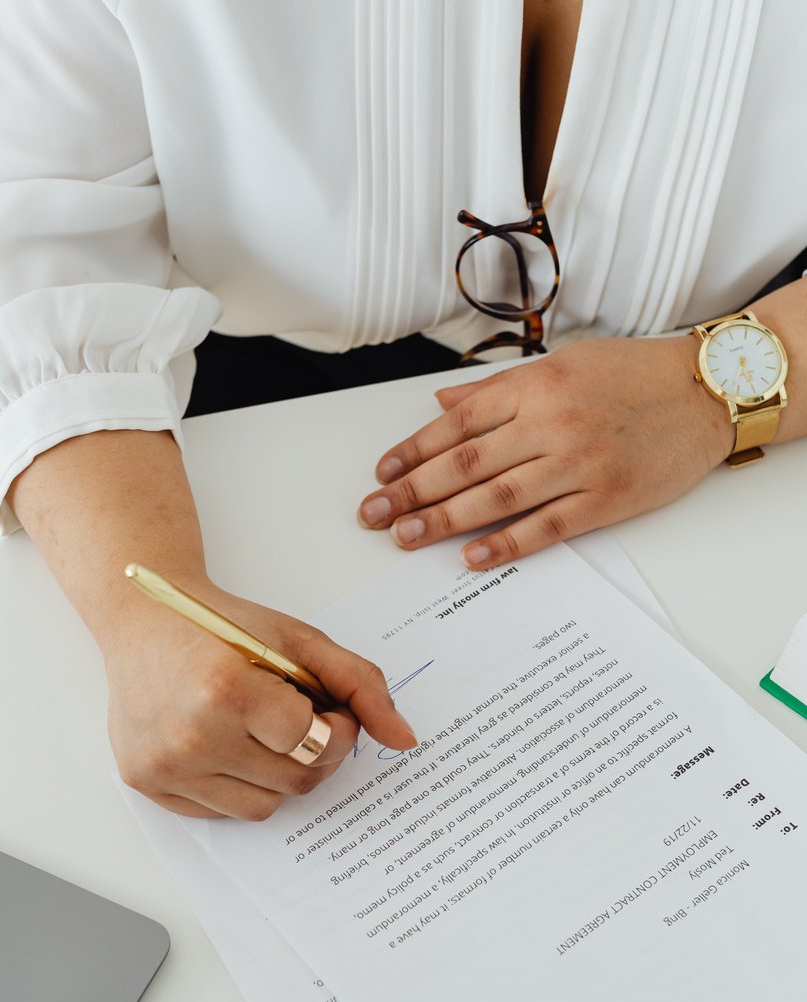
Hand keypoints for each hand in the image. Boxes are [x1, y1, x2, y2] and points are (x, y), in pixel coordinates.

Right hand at [104, 579, 415, 819]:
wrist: (142, 619)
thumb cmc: (222, 625)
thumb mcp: (298, 640)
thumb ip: (360, 686)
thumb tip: (405, 740)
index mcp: (226, 689)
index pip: (314, 742)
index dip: (336, 728)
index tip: (327, 708)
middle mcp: (189, 735)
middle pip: (296, 780)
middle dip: (316, 753)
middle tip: (301, 720)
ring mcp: (164, 766)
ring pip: (263, 807)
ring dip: (279, 774)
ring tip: (261, 731)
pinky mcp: (146, 783)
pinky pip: (222, 812)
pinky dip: (238, 785)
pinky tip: (227, 743)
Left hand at [357, 335, 734, 567]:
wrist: (707, 390)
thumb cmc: (633, 374)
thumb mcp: (563, 363)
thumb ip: (499, 389)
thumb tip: (442, 404)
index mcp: (535, 385)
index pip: (457, 424)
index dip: (412, 452)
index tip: (381, 474)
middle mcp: (552, 422)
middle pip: (466, 463)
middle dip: (413, 492)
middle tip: (375, 516)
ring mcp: (579, 462)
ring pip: (497, 497)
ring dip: (445, 520)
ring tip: (406, 537)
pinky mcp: (606, 498)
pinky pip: (546, 526)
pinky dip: (506, 544)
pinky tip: (471, 558)